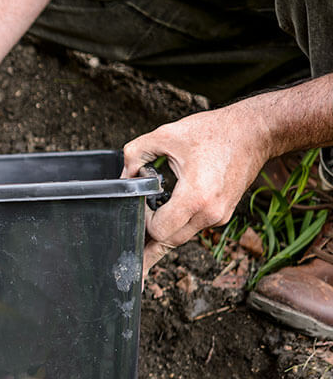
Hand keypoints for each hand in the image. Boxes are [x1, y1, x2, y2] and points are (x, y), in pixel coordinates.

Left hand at [122, 106, 268, 275]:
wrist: (254, 132)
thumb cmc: (214, 132)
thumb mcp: (166, 135)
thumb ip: (136, 154)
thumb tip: (123, 176)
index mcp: (195, 197)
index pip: (159, 231)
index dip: (142, 221)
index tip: (138, 203)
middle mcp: (210, 213)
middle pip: (169, 242)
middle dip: (148, 240)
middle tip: (130, 246)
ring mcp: (219, 216)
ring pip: (181, 237)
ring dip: (163, 233)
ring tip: (144, 236)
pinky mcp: (223, 214)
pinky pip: (194, 227)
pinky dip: (178, 224)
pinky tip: (165, 218)